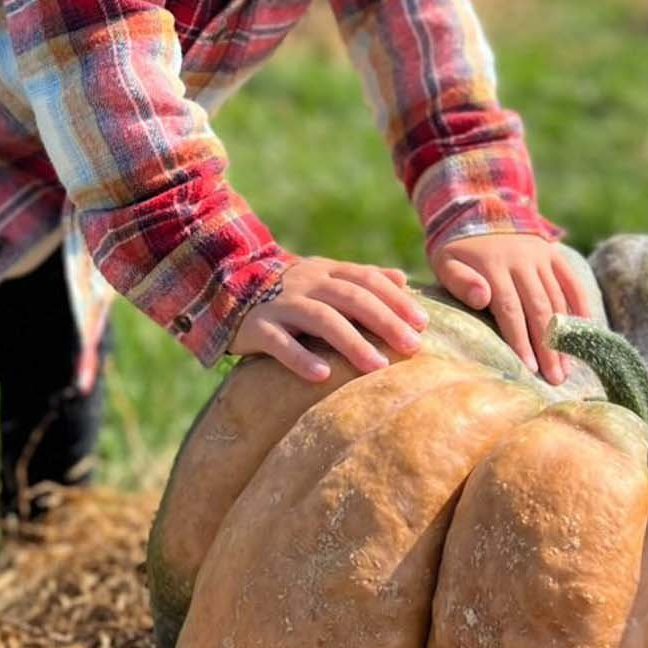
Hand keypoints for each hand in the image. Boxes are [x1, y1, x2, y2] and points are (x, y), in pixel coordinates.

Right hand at [230, 257, 431, 382]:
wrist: (224, 287)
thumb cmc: (288, 290)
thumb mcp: (323, 277)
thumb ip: (362, 278)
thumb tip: (403, 280)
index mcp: (325, 271)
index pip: (367, 280)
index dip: (396, 300)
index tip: (423, 323)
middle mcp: (306, 283)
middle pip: (351, 298)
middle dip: (385, 322)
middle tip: (412, 348)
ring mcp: (280, 304)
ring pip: (321, 319)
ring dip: (352, 342)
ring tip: (378, 366)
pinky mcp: (256, 327)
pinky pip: (279, 343)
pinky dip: (300, 358)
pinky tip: (322, 376)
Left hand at [430, 234, 588, 384]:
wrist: (479, 210)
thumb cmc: (459, 249)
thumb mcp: (446, 261)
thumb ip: (460, 281)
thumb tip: (483, 298)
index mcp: (494, 266)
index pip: (510, 309)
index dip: (520, 339)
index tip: (528, 368)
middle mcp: (522, 261)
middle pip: (538, 309)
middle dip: (547, 347)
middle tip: (555, 379)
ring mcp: (541, 257)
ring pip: (557, 300)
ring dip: (564, 335)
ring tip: (567, 367)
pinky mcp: (554, 255)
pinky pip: (572, 283)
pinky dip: (581, 307)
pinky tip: (587, 333)